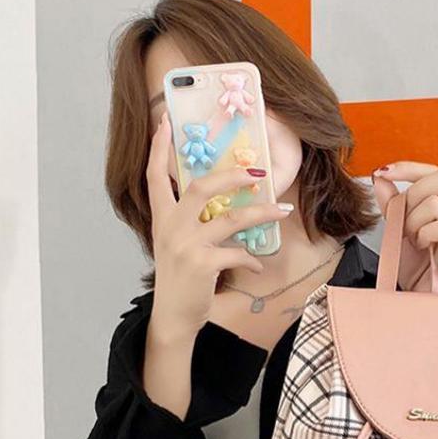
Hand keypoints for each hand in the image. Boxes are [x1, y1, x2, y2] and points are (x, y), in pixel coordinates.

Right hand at [146, 110, 293, 336]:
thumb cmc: (180, 280)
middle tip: (257, 172)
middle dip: (232, 175)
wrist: (173, 317)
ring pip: (231, 218)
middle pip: (202, 187)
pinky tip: (257, 266)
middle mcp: (171, 227)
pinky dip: (252, 259)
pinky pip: (238, 253)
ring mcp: (186, 245)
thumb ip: (190, 223)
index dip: (158, 148)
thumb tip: (223, 207)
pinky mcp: (203, 264)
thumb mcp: (176, 246)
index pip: (155, 176)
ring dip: (261, 213)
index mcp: (162, 218)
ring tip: (282, 211)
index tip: (164, 122)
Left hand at [371, 161, 437, 295]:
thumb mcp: (398, 232)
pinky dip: (425, 234)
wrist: (423, 302)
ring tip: (413, 241)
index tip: (382, 172)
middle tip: (403, 224)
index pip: (436, 172)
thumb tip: (380, 177)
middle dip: (413, 196)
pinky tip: (422, 248)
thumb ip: (392, 205)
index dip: (409, 167)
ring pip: (437, 204)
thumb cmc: (418, 271)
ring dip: (414, 222)